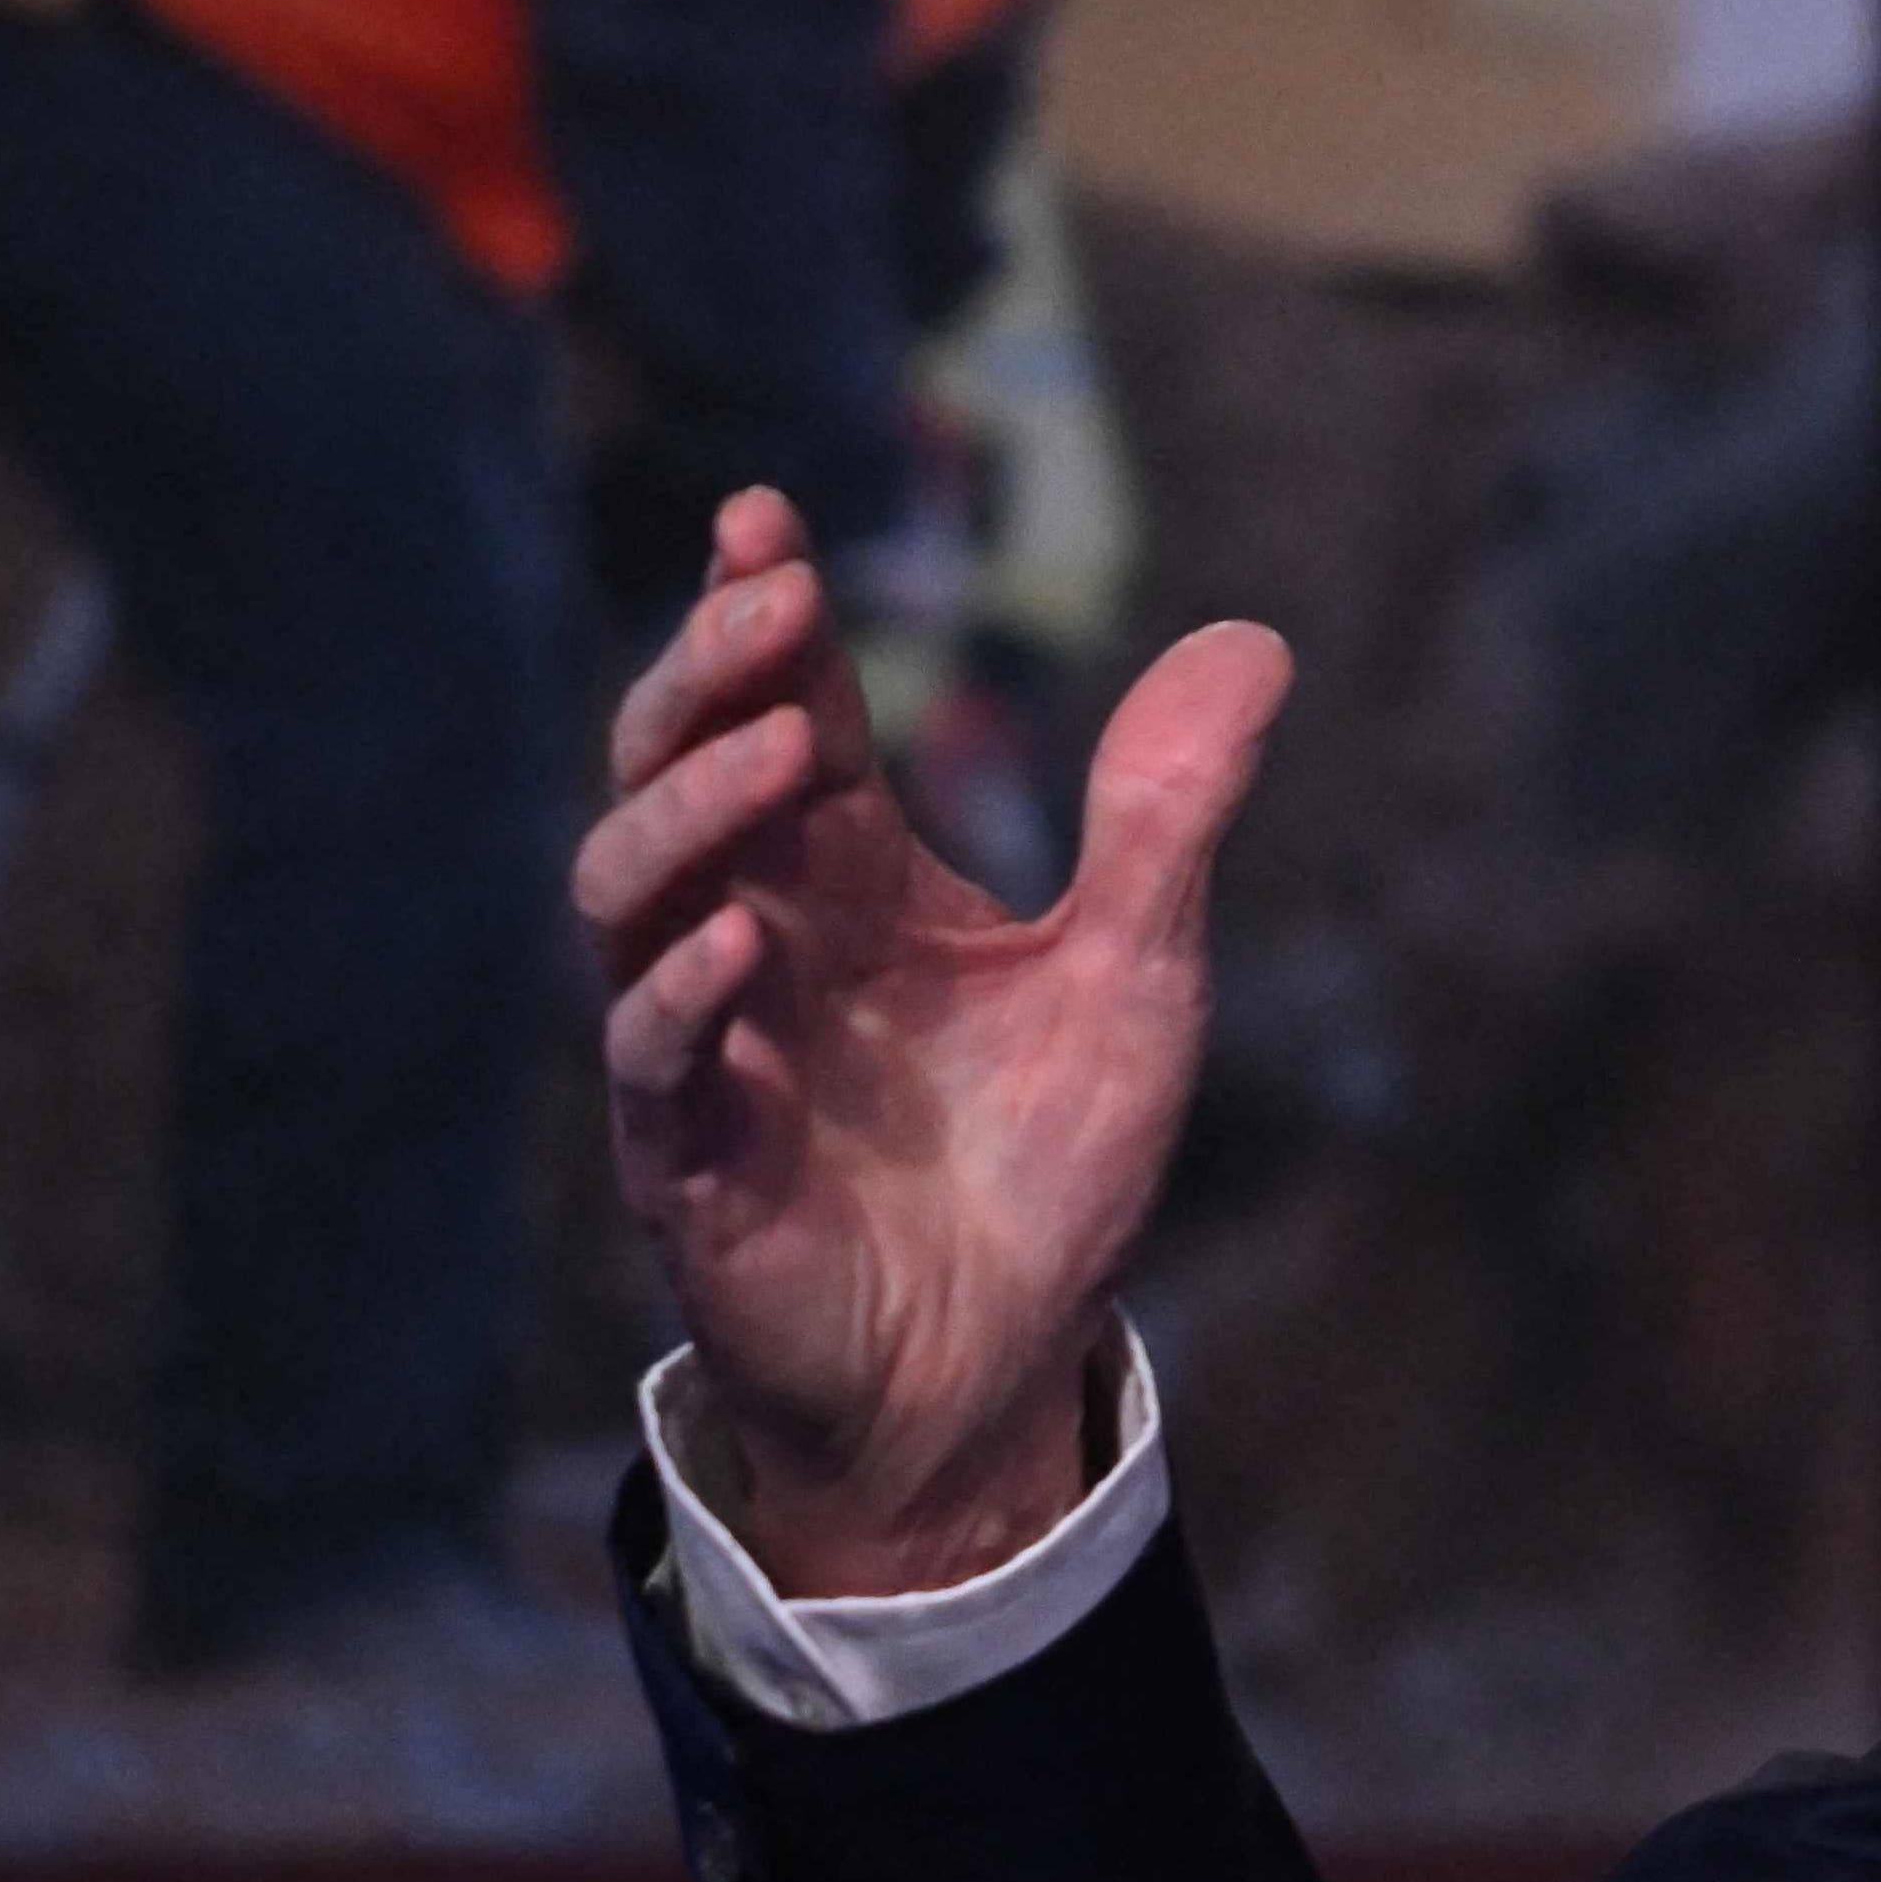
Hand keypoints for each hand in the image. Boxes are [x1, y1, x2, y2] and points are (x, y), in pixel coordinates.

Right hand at [579, 483, 1293, 1598]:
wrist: (1003, 1366)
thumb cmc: (1043, 1163)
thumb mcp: (1136, 971)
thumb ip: (1168, 816)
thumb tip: (1254, 639)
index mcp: (847, 880)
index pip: (779, 712)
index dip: (762, 614)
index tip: (772, 516)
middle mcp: (757, 939)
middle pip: (677, 772)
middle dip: (706, 677)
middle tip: (772, 594)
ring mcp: (707, 1048)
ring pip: (626, 897)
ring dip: (683, 811)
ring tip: (770, 744)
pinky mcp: (691, 1168)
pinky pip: (652, 1065)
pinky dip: (682, 999)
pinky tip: (736, 946)